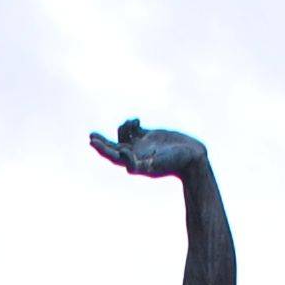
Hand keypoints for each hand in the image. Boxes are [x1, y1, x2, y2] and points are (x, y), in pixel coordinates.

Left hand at [90, 118, 206, 176]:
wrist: (192, 158)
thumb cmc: (174, 163)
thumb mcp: (155, 164)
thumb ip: (137, 163)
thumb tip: (123, 158)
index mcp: (134, 163)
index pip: (113, 156)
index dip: (102, 149)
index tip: (92, 141)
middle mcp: (136, 154)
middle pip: (114, 147)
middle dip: (102, 141)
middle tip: (91, 135)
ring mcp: (142, 145)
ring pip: (124, 136)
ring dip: (123, 127)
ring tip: (132, 122)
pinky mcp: (150, 136)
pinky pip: (134, 129)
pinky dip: (131, 124)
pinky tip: (137, 120)